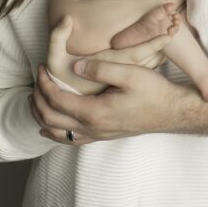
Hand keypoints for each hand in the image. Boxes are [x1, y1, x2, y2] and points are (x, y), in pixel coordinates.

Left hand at [31, 59, 195, 144]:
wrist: (172, 112)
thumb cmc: (154, 91)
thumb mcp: (130, 73)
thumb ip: (101, 68)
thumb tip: (75, 66)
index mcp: (95, 112)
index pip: (57, 100)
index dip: (44, 83)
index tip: (40, 68)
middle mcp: (93, 128)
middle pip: (51, 119)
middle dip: (37, 100)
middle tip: (35, 80)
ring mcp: (98, 135)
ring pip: (58, 133)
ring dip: (42, 117)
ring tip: (35, 99)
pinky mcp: (103, 136)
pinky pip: (71, 140)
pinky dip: (55, 134)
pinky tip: (50, 129)